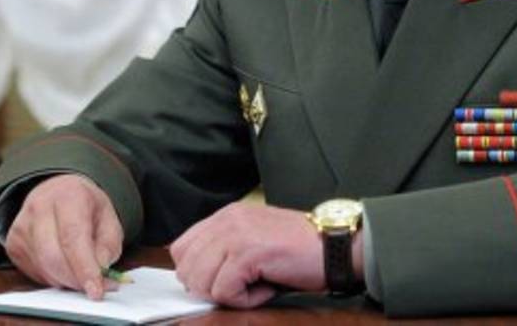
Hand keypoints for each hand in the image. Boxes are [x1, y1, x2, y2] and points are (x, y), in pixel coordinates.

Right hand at [4, 173, 123, 299]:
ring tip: (80, 272)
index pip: (73, 237)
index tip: (96, 290)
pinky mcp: (13, 244)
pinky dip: (52, 278)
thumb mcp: (108, 219)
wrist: (58, 193)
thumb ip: (108, 246)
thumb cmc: (84, 207)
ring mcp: (22, 225)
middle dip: (75, 279)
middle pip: (53, 256)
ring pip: (43, 268)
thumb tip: (100, 270)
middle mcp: (39, 206)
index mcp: (68, 195)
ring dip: (65, 280)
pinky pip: (33, 272)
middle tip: (93, 286)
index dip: (84, 268)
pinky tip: (62, 266)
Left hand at [169, 202, 324, 307]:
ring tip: (256, 286)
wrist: (335, 247)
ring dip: (228, 295)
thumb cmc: (299, 250)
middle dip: (210, 288)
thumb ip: (224, 249)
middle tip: (243, 287)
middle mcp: (226, 220)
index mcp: (225, 216)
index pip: (181, 248)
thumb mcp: (253, 240)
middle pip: (186, 268)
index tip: (224, 280)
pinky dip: (245, 300)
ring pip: (201, 282)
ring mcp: (236, 235)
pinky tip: (266, 289)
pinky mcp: (248, 254)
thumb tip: (195, 276)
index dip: (197, 273)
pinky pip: (225, 292)